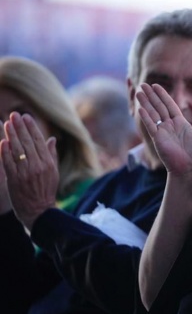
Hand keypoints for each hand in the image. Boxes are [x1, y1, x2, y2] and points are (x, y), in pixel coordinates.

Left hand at [0, 113, 57, 229]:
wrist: (38, 210)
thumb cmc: (46, 190)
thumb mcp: (53, 172)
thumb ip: (51, 154)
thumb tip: (51, 139)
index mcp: (48, 163)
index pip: (39, 141)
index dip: (32, 128)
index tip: (26, 116)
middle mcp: (37, 166)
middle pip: (27, 142)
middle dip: (20, 127)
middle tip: (14, 114)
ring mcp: (25, 173)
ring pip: (17, 150)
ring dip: (11, 135)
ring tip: (7, 123)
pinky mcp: (14, 179)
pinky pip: (9, 163)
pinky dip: (5, 152)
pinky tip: (3, 142)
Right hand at [136, 83, 191, 176]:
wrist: (191, 170)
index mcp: (180, 123)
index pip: (170, 105)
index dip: (163, 95)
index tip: (156, 85)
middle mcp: (170, 126)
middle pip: (159, 106)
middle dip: (151, 95)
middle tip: (143, 83)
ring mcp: (163, 132)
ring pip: (153, 113)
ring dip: (146, 102)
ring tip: (139, 91)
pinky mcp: (158, 139)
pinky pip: (151, 126)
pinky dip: (146, 117)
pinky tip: (140, 108)